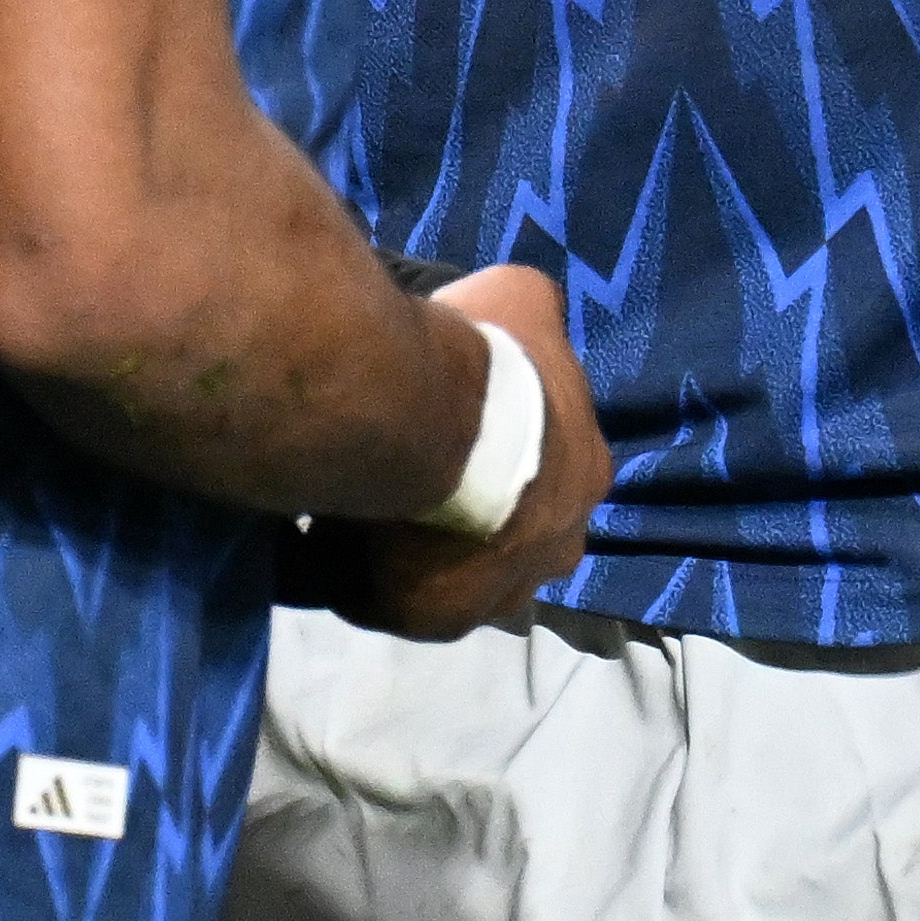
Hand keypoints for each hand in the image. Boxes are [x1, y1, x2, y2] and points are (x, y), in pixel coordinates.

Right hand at [294, 267, 608, 636]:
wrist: (430, 428)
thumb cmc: (486, 363)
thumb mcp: (519, 298)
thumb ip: (524, 308)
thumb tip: (511, 306)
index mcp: (585, 474)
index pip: (549, 471)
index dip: (503, 452)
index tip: (456, 433)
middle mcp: (559, 547)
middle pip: (510, 536)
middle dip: (471, 516)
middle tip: (410, 480)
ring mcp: (500, 595)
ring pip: (456, 578)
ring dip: (421, 552)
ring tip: (366, 512)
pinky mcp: (436, 622)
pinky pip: (396, 603)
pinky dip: (367, 577)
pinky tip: (334, 540)